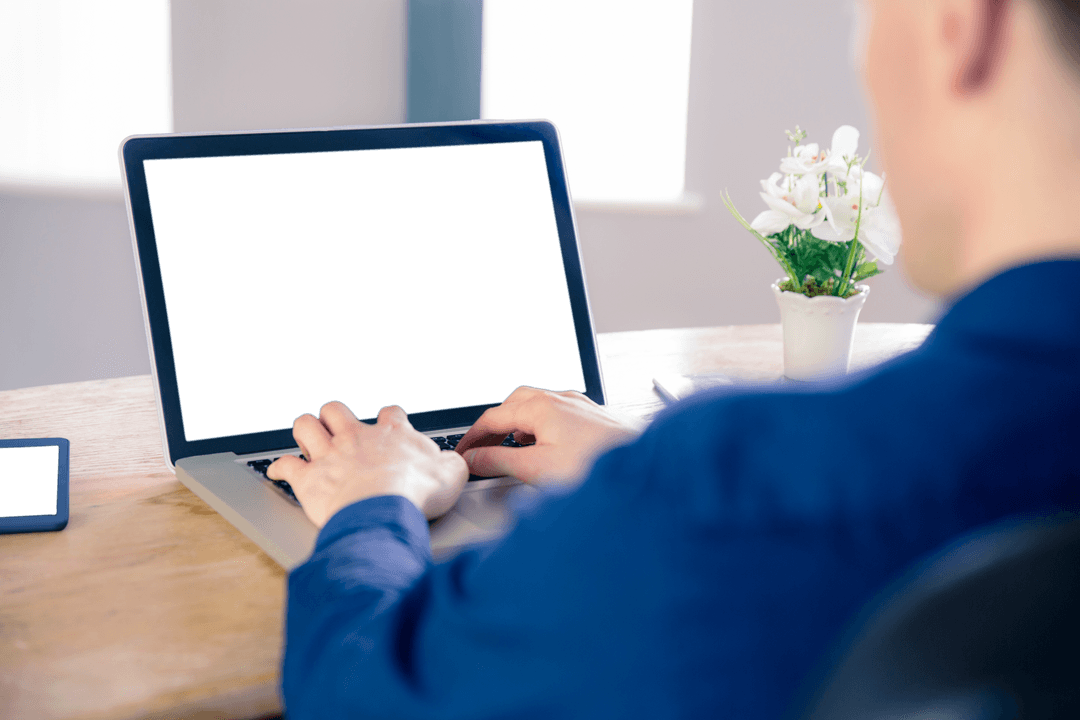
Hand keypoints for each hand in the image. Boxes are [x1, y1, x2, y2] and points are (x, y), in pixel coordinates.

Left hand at [267, 402, 467, 527]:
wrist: (384, 508)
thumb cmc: (417, 492)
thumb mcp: (452, 475)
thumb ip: (451, 464)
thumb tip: (452, 464)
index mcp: (392, 434)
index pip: (390, 414)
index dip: (389, 420)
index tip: (390, 428)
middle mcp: (357, 437)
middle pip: (336, 410)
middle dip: (334, 417)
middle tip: (339, 429)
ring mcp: (330, 455)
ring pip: (306, 426)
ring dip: (305, 431)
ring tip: (309, 440)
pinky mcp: (309, 479)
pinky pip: (285, 465)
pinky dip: (280, 468)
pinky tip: (278, 471)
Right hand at [454, 387, 639, 486]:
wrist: (647, 471)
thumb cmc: (600, 467)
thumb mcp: (538, 469)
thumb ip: (500, 462)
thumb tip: (473, 460)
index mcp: (542, 406)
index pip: (492, 417)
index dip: (471, 437)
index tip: (460, 454)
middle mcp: (561, 400)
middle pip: (513, 405)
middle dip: (493, 426)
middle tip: (479, 450)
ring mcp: (581, 407)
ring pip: (536, 407)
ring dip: (516, 426)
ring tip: (507, 449)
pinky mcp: (595, 419)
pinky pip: (557, 415)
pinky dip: (539, 428)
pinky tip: (545, 447)